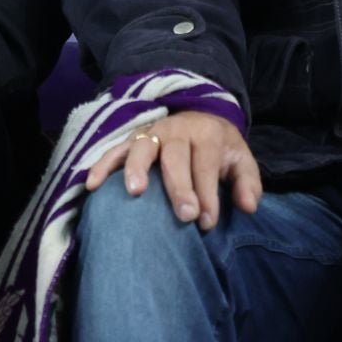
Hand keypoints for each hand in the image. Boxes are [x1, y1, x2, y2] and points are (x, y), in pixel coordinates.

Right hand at [84, 110, 262, 230]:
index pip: (206, 164)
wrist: (201, 118)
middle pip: (176, 156)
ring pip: (142, 147)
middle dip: (179, 186)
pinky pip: (115, 150)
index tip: (207, 222)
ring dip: (137, 168)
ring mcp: (152, 132)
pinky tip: (92, 185)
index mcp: (206, 134)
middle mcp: (177, 129)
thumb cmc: (220, 150)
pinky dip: (103, 165)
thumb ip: (247, 183)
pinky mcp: (133, 140)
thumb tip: (248, 206)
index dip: (208, 193)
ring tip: (136, 192)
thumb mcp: (241, 161)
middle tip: (185, 216)